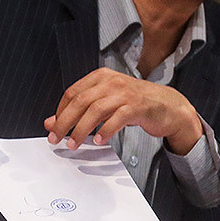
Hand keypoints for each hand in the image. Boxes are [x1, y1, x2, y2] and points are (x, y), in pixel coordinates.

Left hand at [44, 68, 202, 154]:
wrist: (168, 106)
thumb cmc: (134, 103)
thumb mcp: (105, 104)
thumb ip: (80, 111)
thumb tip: (51, 122)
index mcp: (101, 77)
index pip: (72, 92)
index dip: (60, 111)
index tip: (53, 127)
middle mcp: (112, 82)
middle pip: (80, 101)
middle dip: (65, 121)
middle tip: (56, 138)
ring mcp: (125, 93)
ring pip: (96, 109)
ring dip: (81, 129)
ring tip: (74, 143)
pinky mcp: (138, 106)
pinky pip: (118, 118)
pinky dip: (106, 130)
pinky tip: (99, 140)